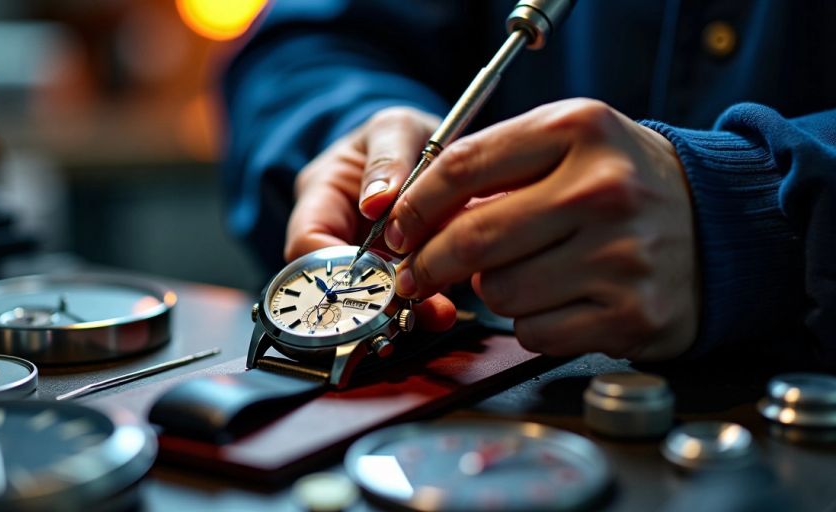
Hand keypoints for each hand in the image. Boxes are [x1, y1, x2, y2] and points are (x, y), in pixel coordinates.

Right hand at [287, 107, 457, 330]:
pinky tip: (443, 312)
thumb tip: (376, 201)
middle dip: (370, 302)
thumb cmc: (401, 136)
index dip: (332, 270)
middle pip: (333, 284)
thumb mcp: (396, 129)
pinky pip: (401, 300)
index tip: (374, 276)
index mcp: (319, 197)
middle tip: (407, 308)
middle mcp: (334, 236)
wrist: (425, 147)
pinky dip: (422, 308)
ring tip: (434, 314)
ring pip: (367, 301)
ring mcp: (363, 260)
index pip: (305, 246)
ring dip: (399, 312)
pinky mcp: (396, 274)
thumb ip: (388, 157)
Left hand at [387, 99, 698, 360]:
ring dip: (494, 291)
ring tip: (529, 271)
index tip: (394, 230)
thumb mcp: (567, 143)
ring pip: (498, 293)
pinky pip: (534, 332)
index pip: (462, 166)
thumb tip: (412, 220)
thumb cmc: (623, 181)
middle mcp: (603, 190)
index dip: (413, 206)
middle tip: (418, 271)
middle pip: (472, 239)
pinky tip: (559, 299)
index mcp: (579, 130)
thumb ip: (493, 167)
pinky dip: (530, 323)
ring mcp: (621, 256)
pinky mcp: (630, 315)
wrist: (720, 224)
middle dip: (430, 262)